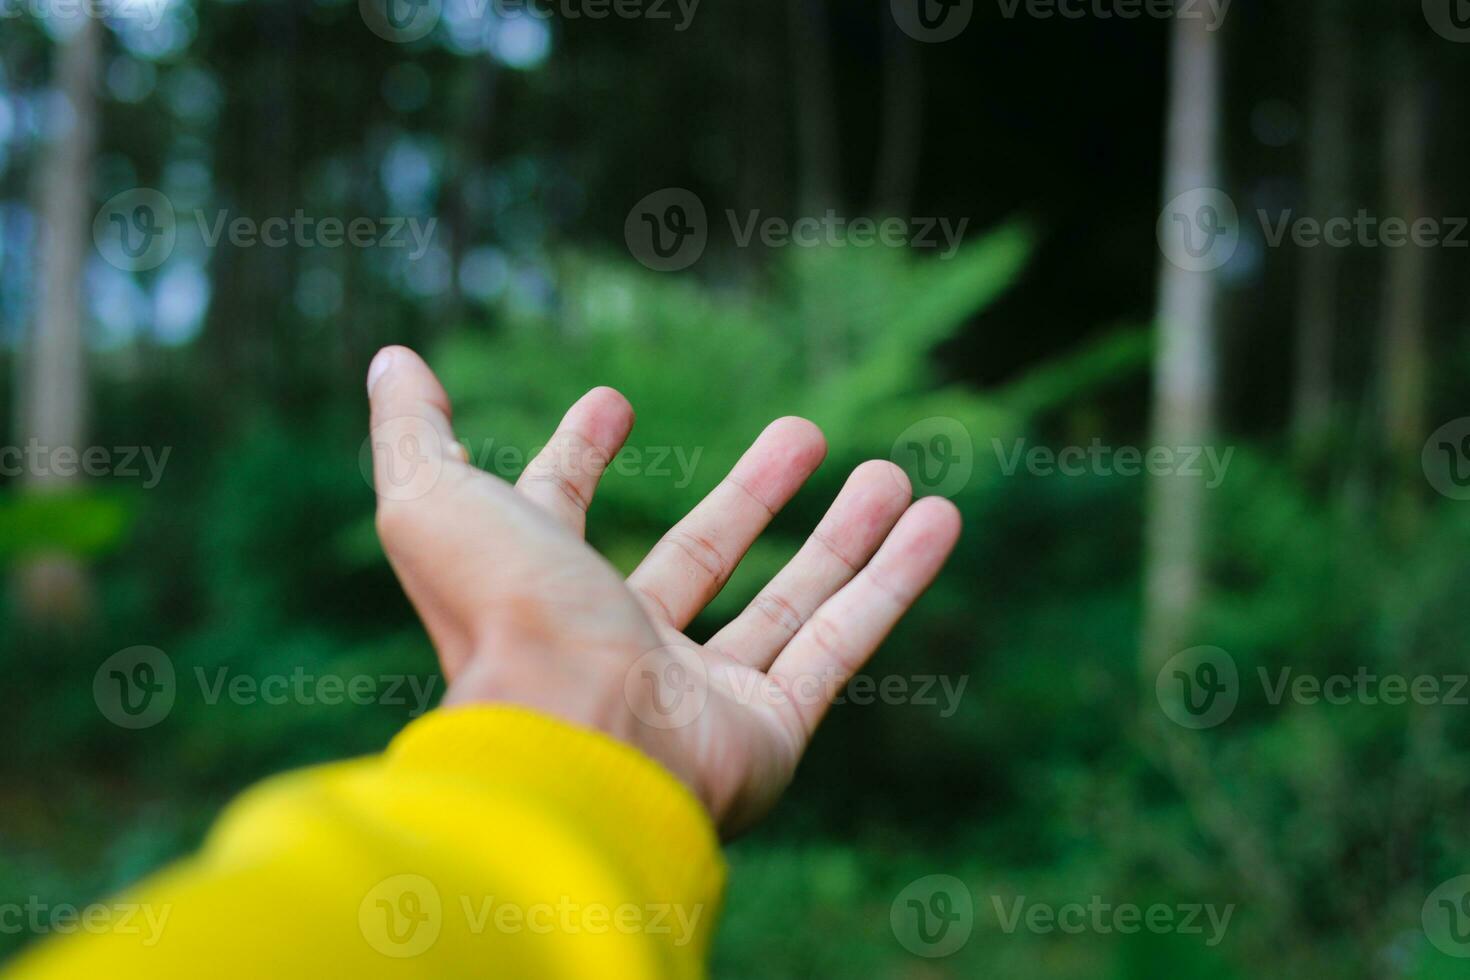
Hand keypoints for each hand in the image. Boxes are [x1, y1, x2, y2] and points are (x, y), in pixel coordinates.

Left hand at [366, 346, 960, 834]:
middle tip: (802, 429)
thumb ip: (410, 432)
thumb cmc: (502, 620)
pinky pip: (842, 643)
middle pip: (698, 556)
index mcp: (540, 591)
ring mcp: (697, 694)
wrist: (576, 747)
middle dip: (751, 493)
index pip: (560, 510)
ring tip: (892, 470)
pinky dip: (894, 581)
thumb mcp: (432, 503)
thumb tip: (393, 359)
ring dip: (843, 534)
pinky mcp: (769, 731)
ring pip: (787, 602)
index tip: (610, 402)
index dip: (579, 454)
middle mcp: (619, 646)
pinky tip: (938, 518)